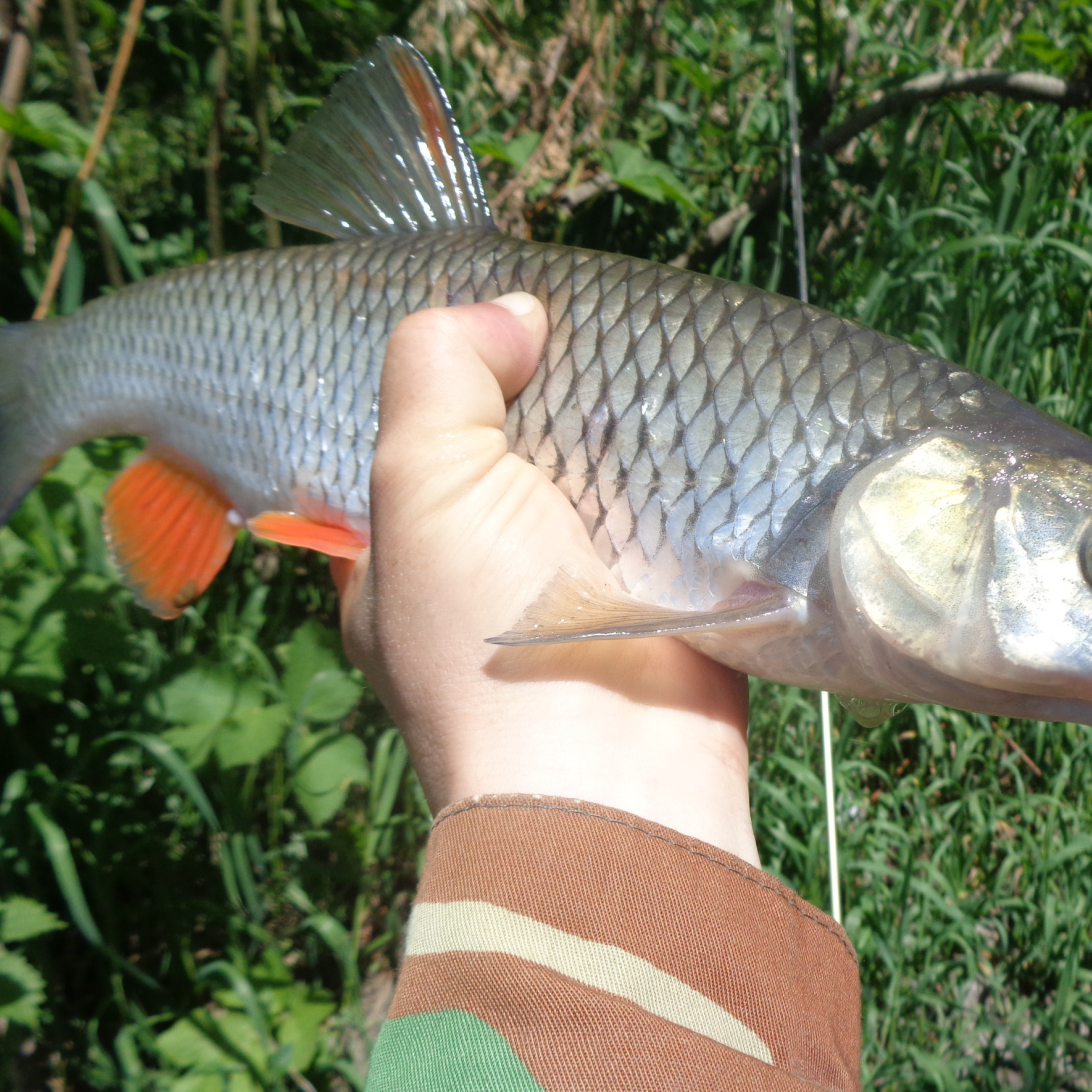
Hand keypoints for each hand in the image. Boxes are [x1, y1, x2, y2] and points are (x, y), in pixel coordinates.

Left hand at [339, 294, 757, 863]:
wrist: (612, 780)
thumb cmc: (483, 641)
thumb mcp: (419, 483)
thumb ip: (437, 372)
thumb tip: (507, 312)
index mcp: (395, 558)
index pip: (401, 446)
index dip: (435, 378)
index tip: (479, 313)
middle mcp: (479, 577)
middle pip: (505, 453)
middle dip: (537, 392)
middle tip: (573, 316)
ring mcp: (573, 591)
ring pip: (591, 479)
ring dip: (617, 428)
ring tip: (644, 342)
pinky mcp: (660, 596)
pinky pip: (667, 512)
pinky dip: (680, 469)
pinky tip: (696, 410)